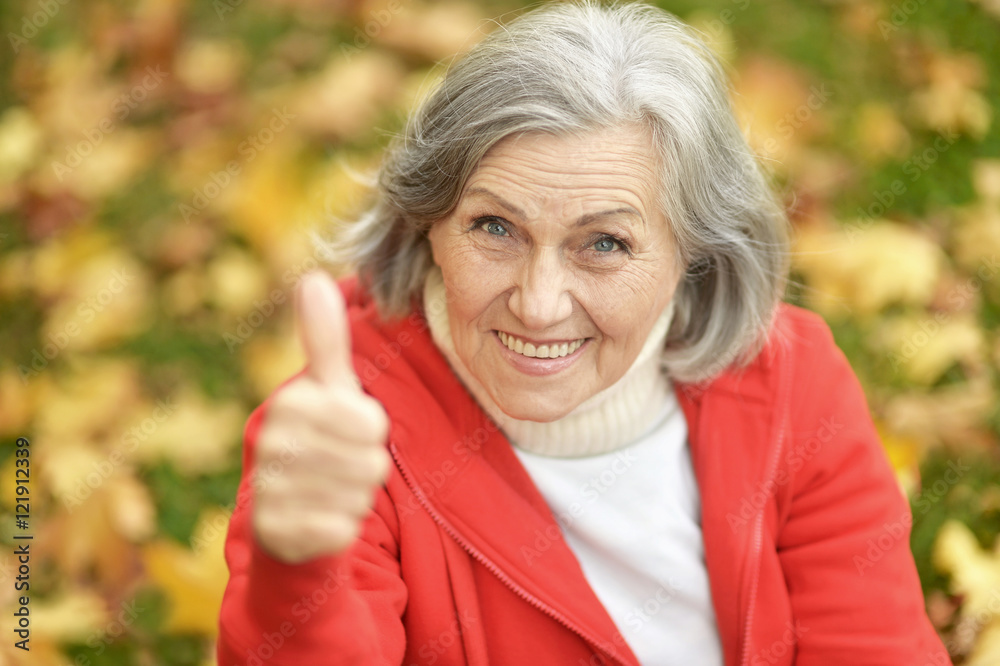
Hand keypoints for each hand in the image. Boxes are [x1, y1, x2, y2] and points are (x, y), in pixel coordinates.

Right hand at [252, 271, 390, 562]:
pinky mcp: (275, 532)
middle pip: (370, 461)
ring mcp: (270, 489)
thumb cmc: (317, 441)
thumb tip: (313, 277)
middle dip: (366, 468)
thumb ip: (324, 338)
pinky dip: (341, 528)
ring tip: (328, 491)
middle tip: (338, 467)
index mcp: (291, 404)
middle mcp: (273, 444)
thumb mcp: (326, 388)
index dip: (370, 433)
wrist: (283, 515)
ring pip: (358, 495)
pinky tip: (319, 520)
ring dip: (355, 497)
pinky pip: (342, 529)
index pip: (371, 422)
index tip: (346, 433)